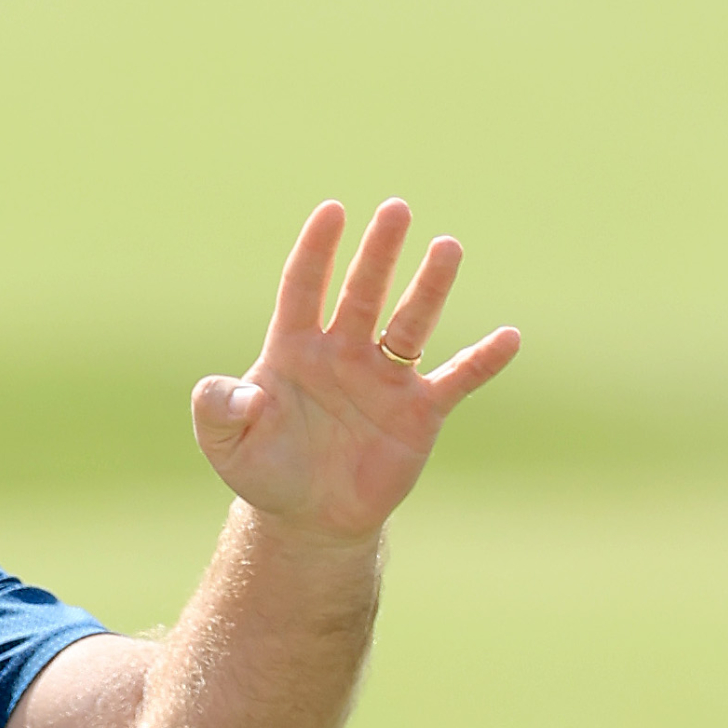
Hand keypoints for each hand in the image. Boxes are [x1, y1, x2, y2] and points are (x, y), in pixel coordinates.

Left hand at [192, 199, 519, 544]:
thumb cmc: (263, 470)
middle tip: (396, 209)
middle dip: (378, 253)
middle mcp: (343, 353)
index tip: (332, 211)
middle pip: (362, 293)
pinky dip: (482, 361)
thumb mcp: (225, 444)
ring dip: (429, 288)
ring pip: (410, 324)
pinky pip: (456, 380)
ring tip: (447, 247)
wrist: (308, 517)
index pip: (304, 288)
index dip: (317, 251)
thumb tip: (244, 392)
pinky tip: (509, 338)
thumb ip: (218, 411)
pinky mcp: (419, 412)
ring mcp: (384, 379)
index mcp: (294, 350)